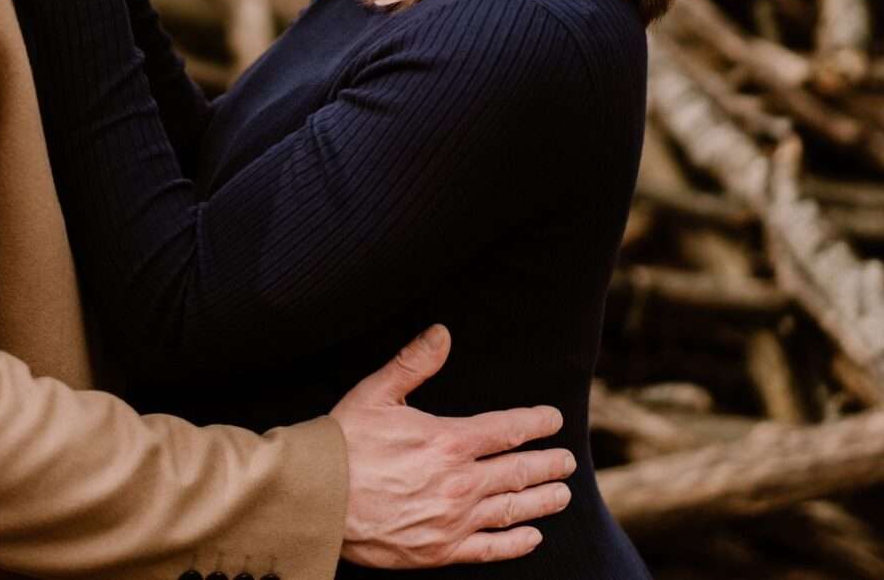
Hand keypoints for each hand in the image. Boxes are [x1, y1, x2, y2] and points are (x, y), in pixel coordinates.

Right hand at [332, 325, 573, 567]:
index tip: (553, 420)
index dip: (535, 423)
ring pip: (512, 509)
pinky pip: (490, 548)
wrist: (317, 498)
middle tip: (567, 461)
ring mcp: (453, 520)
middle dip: (548, 464)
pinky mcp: (440, 550)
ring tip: (561, 495)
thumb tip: (442, 333)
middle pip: (518, 471)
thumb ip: (414, 364)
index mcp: (448, 440)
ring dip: (541, 501)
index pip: (507, 429)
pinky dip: (516, 543)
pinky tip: (531, 536)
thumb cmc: (343, 443)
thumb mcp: (376, 393)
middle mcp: (459, 482)